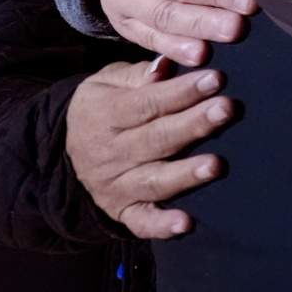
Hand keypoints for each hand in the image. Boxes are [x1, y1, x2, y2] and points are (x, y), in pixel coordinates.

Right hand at [66, 56, 233, 238]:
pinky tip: (186, 223)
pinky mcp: (123, 211)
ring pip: (155, 180)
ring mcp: (116, 186)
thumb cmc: (103, 107)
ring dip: (186, 174)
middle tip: (226, 109)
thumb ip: (137, 75)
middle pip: (156, 139)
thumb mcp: (107, 83)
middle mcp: (110, 153)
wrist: (65, 152)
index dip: (182, 91)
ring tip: (216, 164)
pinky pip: (142, 222)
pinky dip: (163, 225)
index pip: (147, 103)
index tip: (216, 78)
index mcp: (104, 115)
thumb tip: (165, 66)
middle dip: (193, 124)